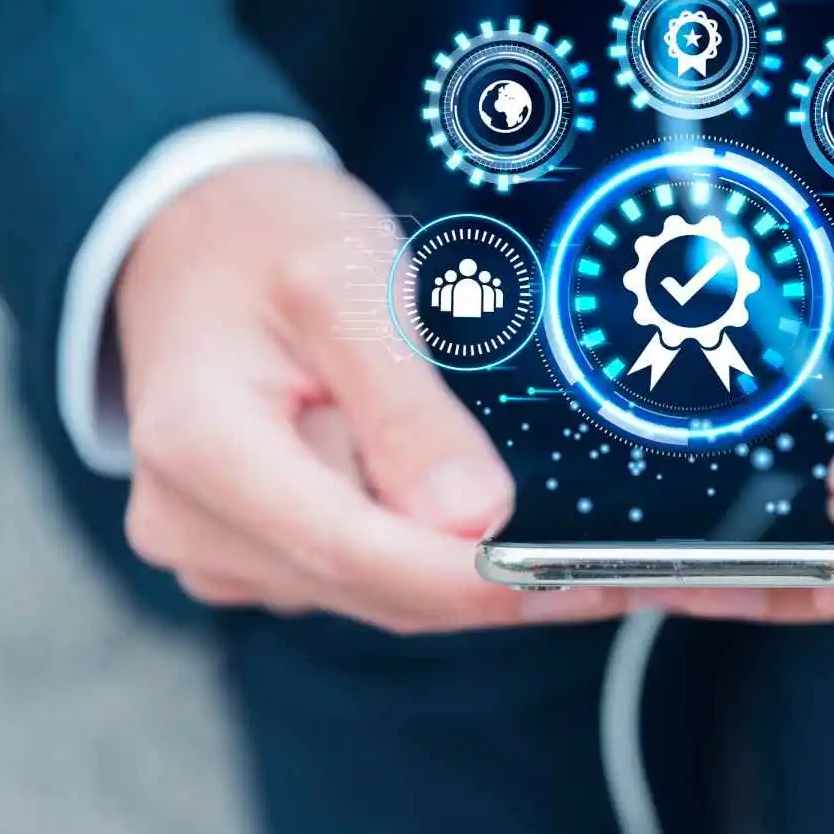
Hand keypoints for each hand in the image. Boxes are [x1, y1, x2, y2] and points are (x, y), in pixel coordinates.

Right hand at [117, 161, 622, 631]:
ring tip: (596, 551)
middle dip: (505, 586)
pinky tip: (509, 528)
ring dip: (486, 578)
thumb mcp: (344, 285)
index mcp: (201, 451)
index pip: (353, 550)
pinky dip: (449, 560)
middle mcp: (198, 523)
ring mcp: (227, 547)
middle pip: (379, 588)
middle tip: (635, 577)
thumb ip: (404, 407)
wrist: (198, 239)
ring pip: (386, 594)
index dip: (472, 582)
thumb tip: (473, 518)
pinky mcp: (265, 552)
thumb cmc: (264, 239)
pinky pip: (374, 576)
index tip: (578, 582)